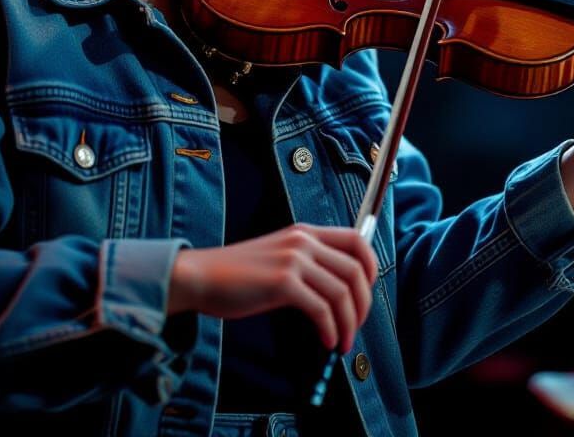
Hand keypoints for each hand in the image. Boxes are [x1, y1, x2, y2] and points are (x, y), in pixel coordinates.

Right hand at [168, 223, 377, 354]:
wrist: (202, 276)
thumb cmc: (238, 274)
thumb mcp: (279, 255)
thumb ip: (307, 263)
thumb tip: (339, 291)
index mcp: (305, 232)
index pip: (357, 239)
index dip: (372, 266)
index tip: (368, 292)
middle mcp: (303, 241)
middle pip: (356, 270)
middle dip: (363, 304)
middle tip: (356, 327)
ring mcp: (293, 260)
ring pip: (342, 292)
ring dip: (349, 323)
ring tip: (342, 342)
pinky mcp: (283, 283)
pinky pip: (321, 309)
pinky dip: (330, 329)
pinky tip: (326, 341)